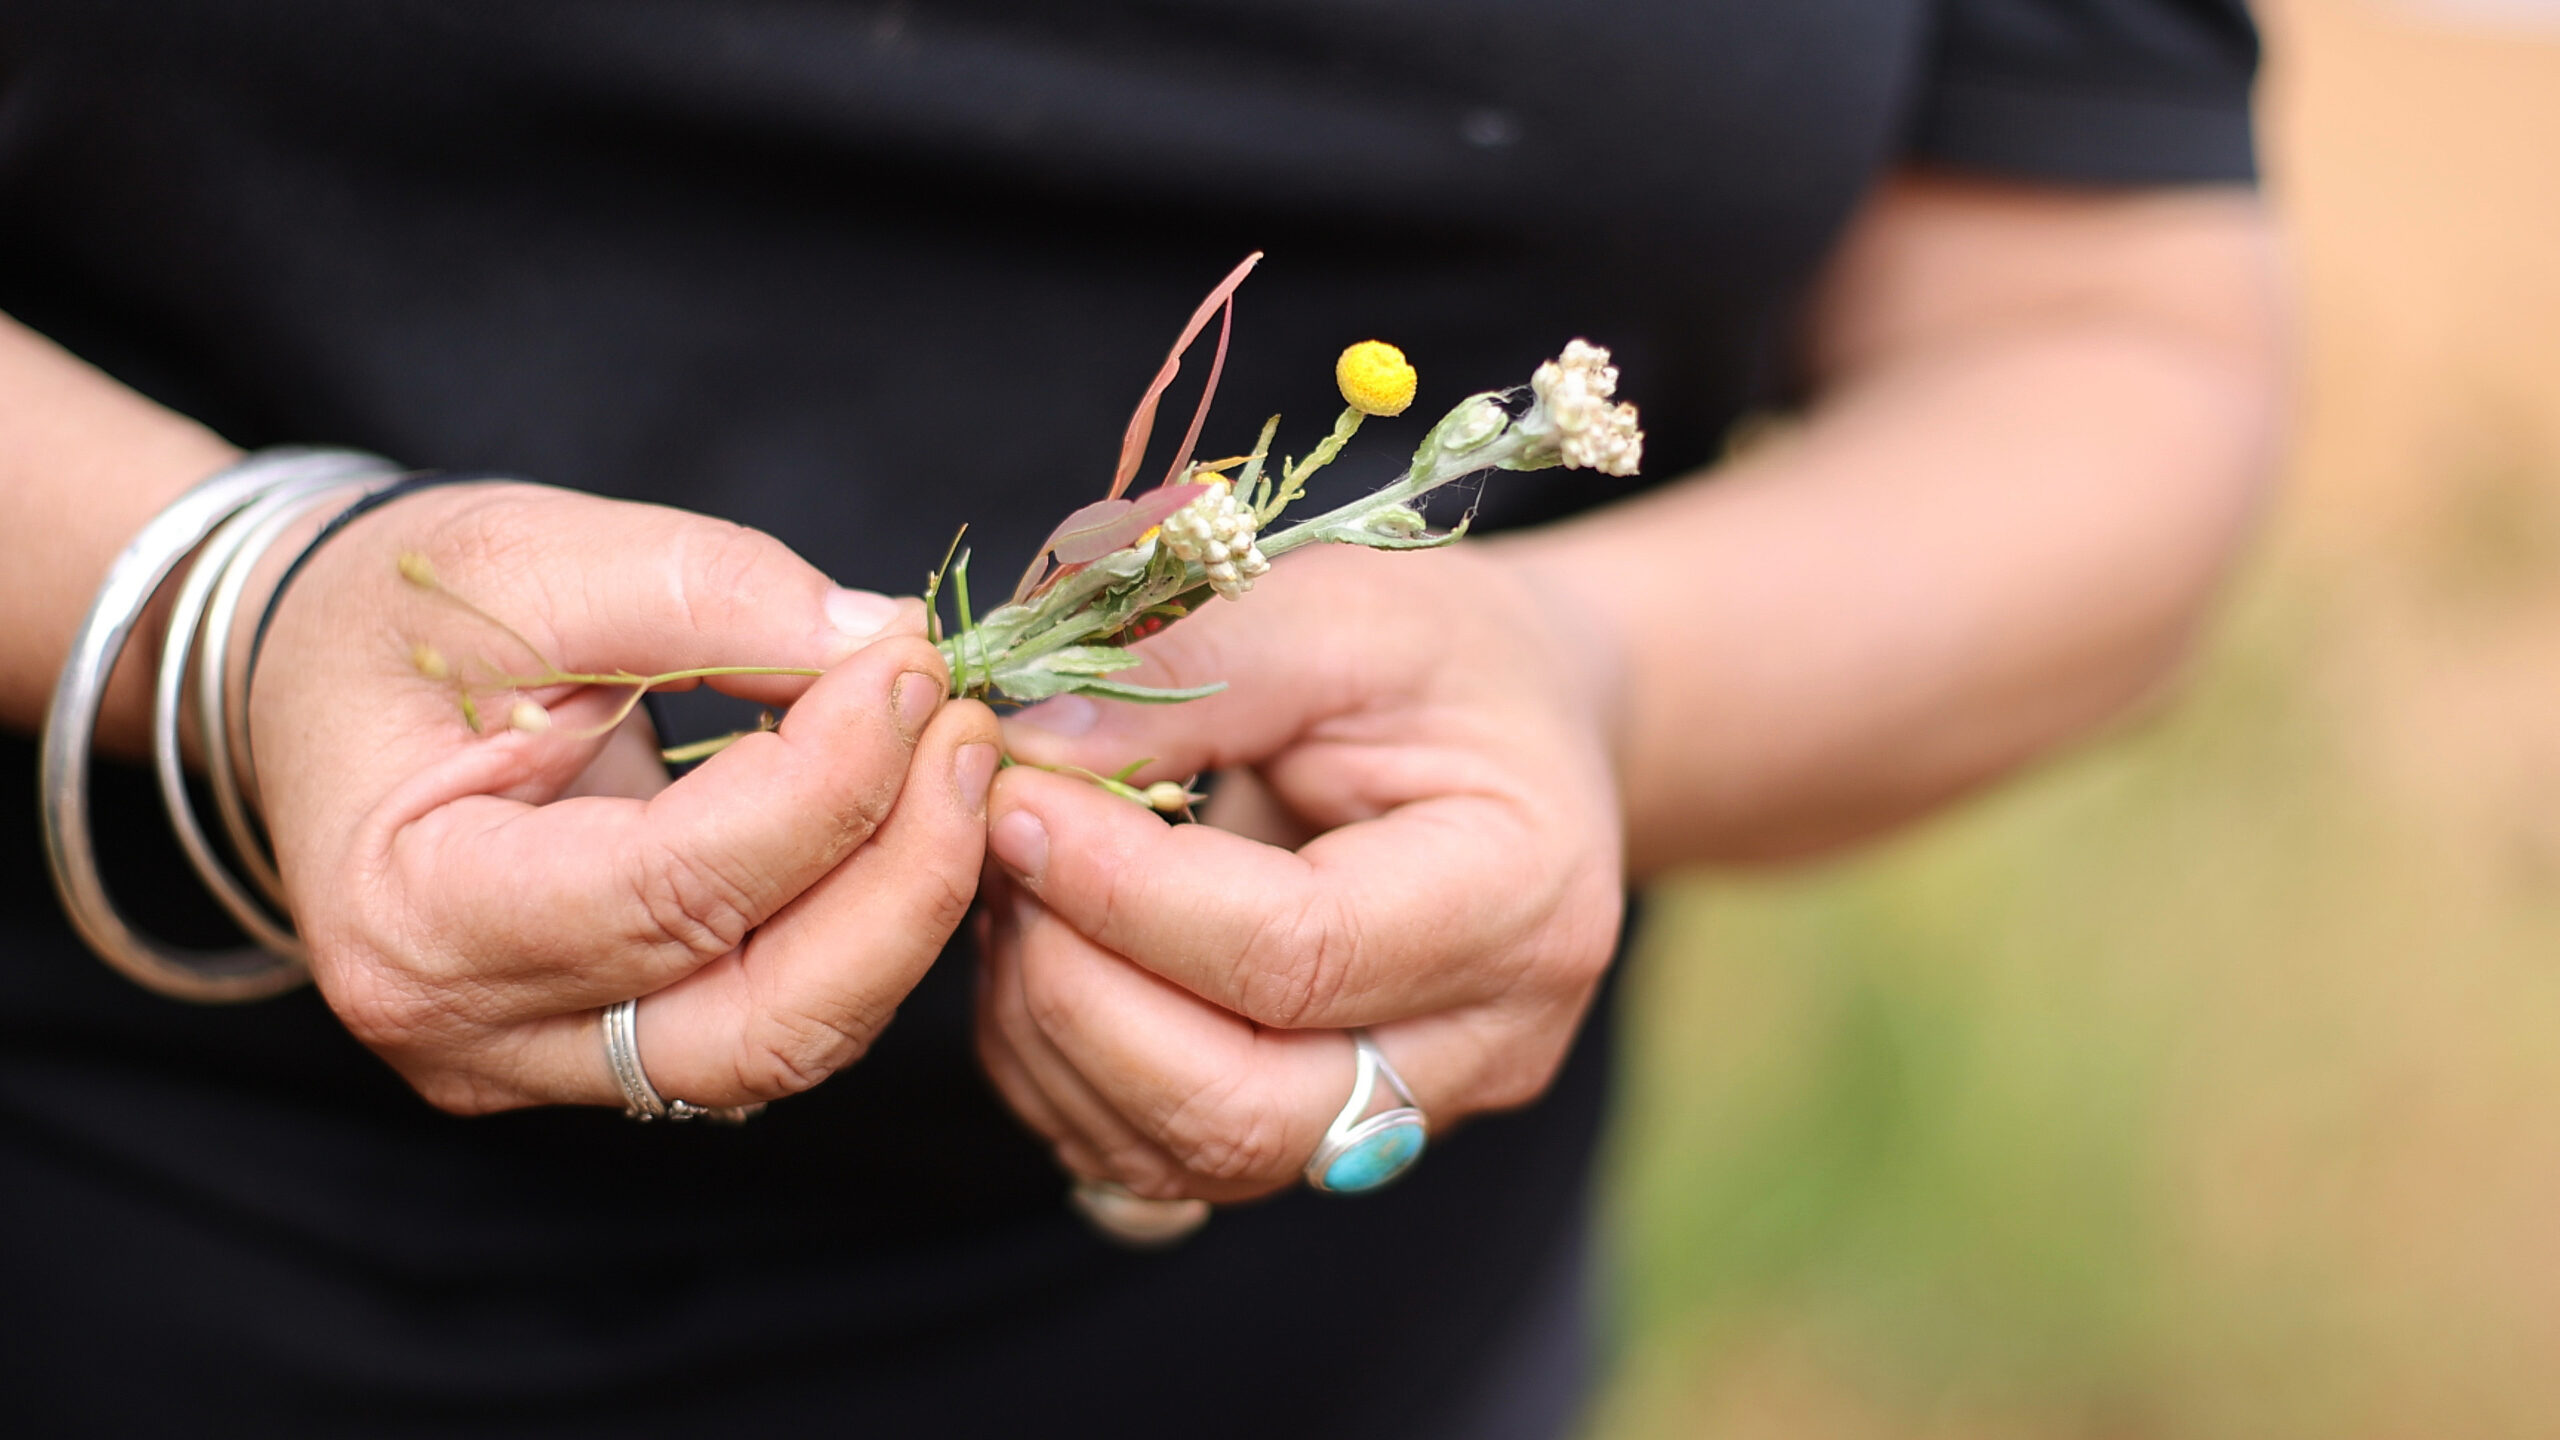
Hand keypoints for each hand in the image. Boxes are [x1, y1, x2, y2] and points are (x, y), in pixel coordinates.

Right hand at [251, 482, 999, 1113]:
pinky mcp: (612, 1050)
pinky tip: (908, 819)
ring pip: (790, 1040)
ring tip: (955, 762)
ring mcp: (543, 1062)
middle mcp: (473, 1032)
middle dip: (904, 875)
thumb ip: (709, 592)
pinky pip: (777, 1017)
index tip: (915, 668)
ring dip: (905, 906)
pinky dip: (866, 926)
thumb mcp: (524, 555)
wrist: (306, 680)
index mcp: (413, 914)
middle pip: (760, 1020)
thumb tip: (887, 644)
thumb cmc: (388, 616)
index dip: (827, 783)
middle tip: (968, 728)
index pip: (675, 888)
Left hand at [979, 543, 1625, 1202]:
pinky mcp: (1321, 1138)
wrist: (1518, 726)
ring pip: (1179, 1157)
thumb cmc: (1442, 655)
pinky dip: (1061, 1069)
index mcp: (1521, 904)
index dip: (1126, 892)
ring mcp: (1406, 1115)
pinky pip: (1155, 1160)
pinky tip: (1045, 947)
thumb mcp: (1344, 609)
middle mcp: (1483, 1046)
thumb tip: (1030, 748)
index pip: (1295, 956)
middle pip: (1237, 1111)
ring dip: (1048, 1032)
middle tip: (1002, 850)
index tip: (1018, 797)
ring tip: (1014, 885)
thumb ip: (1196, 668)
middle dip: (1074, 989)